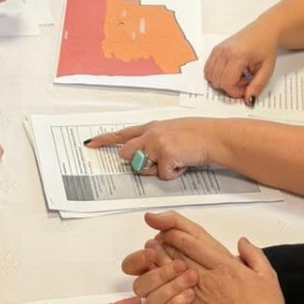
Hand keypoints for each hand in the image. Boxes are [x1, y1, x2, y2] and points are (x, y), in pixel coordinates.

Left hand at [85, 119, 221, 179]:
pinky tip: (184, 163)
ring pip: (144, 168)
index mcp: (151, 127)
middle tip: (158, 162)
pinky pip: (162, 175)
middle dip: (138, 164)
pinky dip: (174, 174)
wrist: (214, 137)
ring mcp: (156, 144)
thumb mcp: (172, 131)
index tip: (90, 143)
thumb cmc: (198, 135)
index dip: (104, 140)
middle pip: (127, 154)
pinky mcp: (165, 155)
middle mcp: (150, 134)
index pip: (122, 134)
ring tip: (177, 160)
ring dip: (159, 170)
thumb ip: (155, 140)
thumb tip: (146, 157)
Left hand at [121, 211, 285, 303]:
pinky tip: (159, 284)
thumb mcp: (268, 275)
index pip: (194, 243)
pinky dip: (162, 291)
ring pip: (171, 276)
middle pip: (179, 255)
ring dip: (159, 264)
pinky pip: (171, 302)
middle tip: (154, 238)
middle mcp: (209, 279)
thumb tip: (241, 241)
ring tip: (152, 257)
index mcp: (226, 266)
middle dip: (164, 244)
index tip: (166, 228)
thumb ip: (253, 255)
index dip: (176, 233)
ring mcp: (199, 298)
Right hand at [205, 22, 279, 103]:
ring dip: (223, 81)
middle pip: (217, 81)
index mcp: (237, 55)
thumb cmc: (266, 47)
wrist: (264, 31)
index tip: (248, 88)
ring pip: (210, 76)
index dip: (236, 92)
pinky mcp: (215, 50)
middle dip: (230, 87)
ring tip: (239, 76)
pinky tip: (231, 71)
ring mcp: (218, 50)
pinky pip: (208, 69)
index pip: (227, 83)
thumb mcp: (267, 70)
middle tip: (245, 81)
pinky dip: (218, 75)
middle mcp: (224, 52)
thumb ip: (257, 87)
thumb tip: (248, 101)